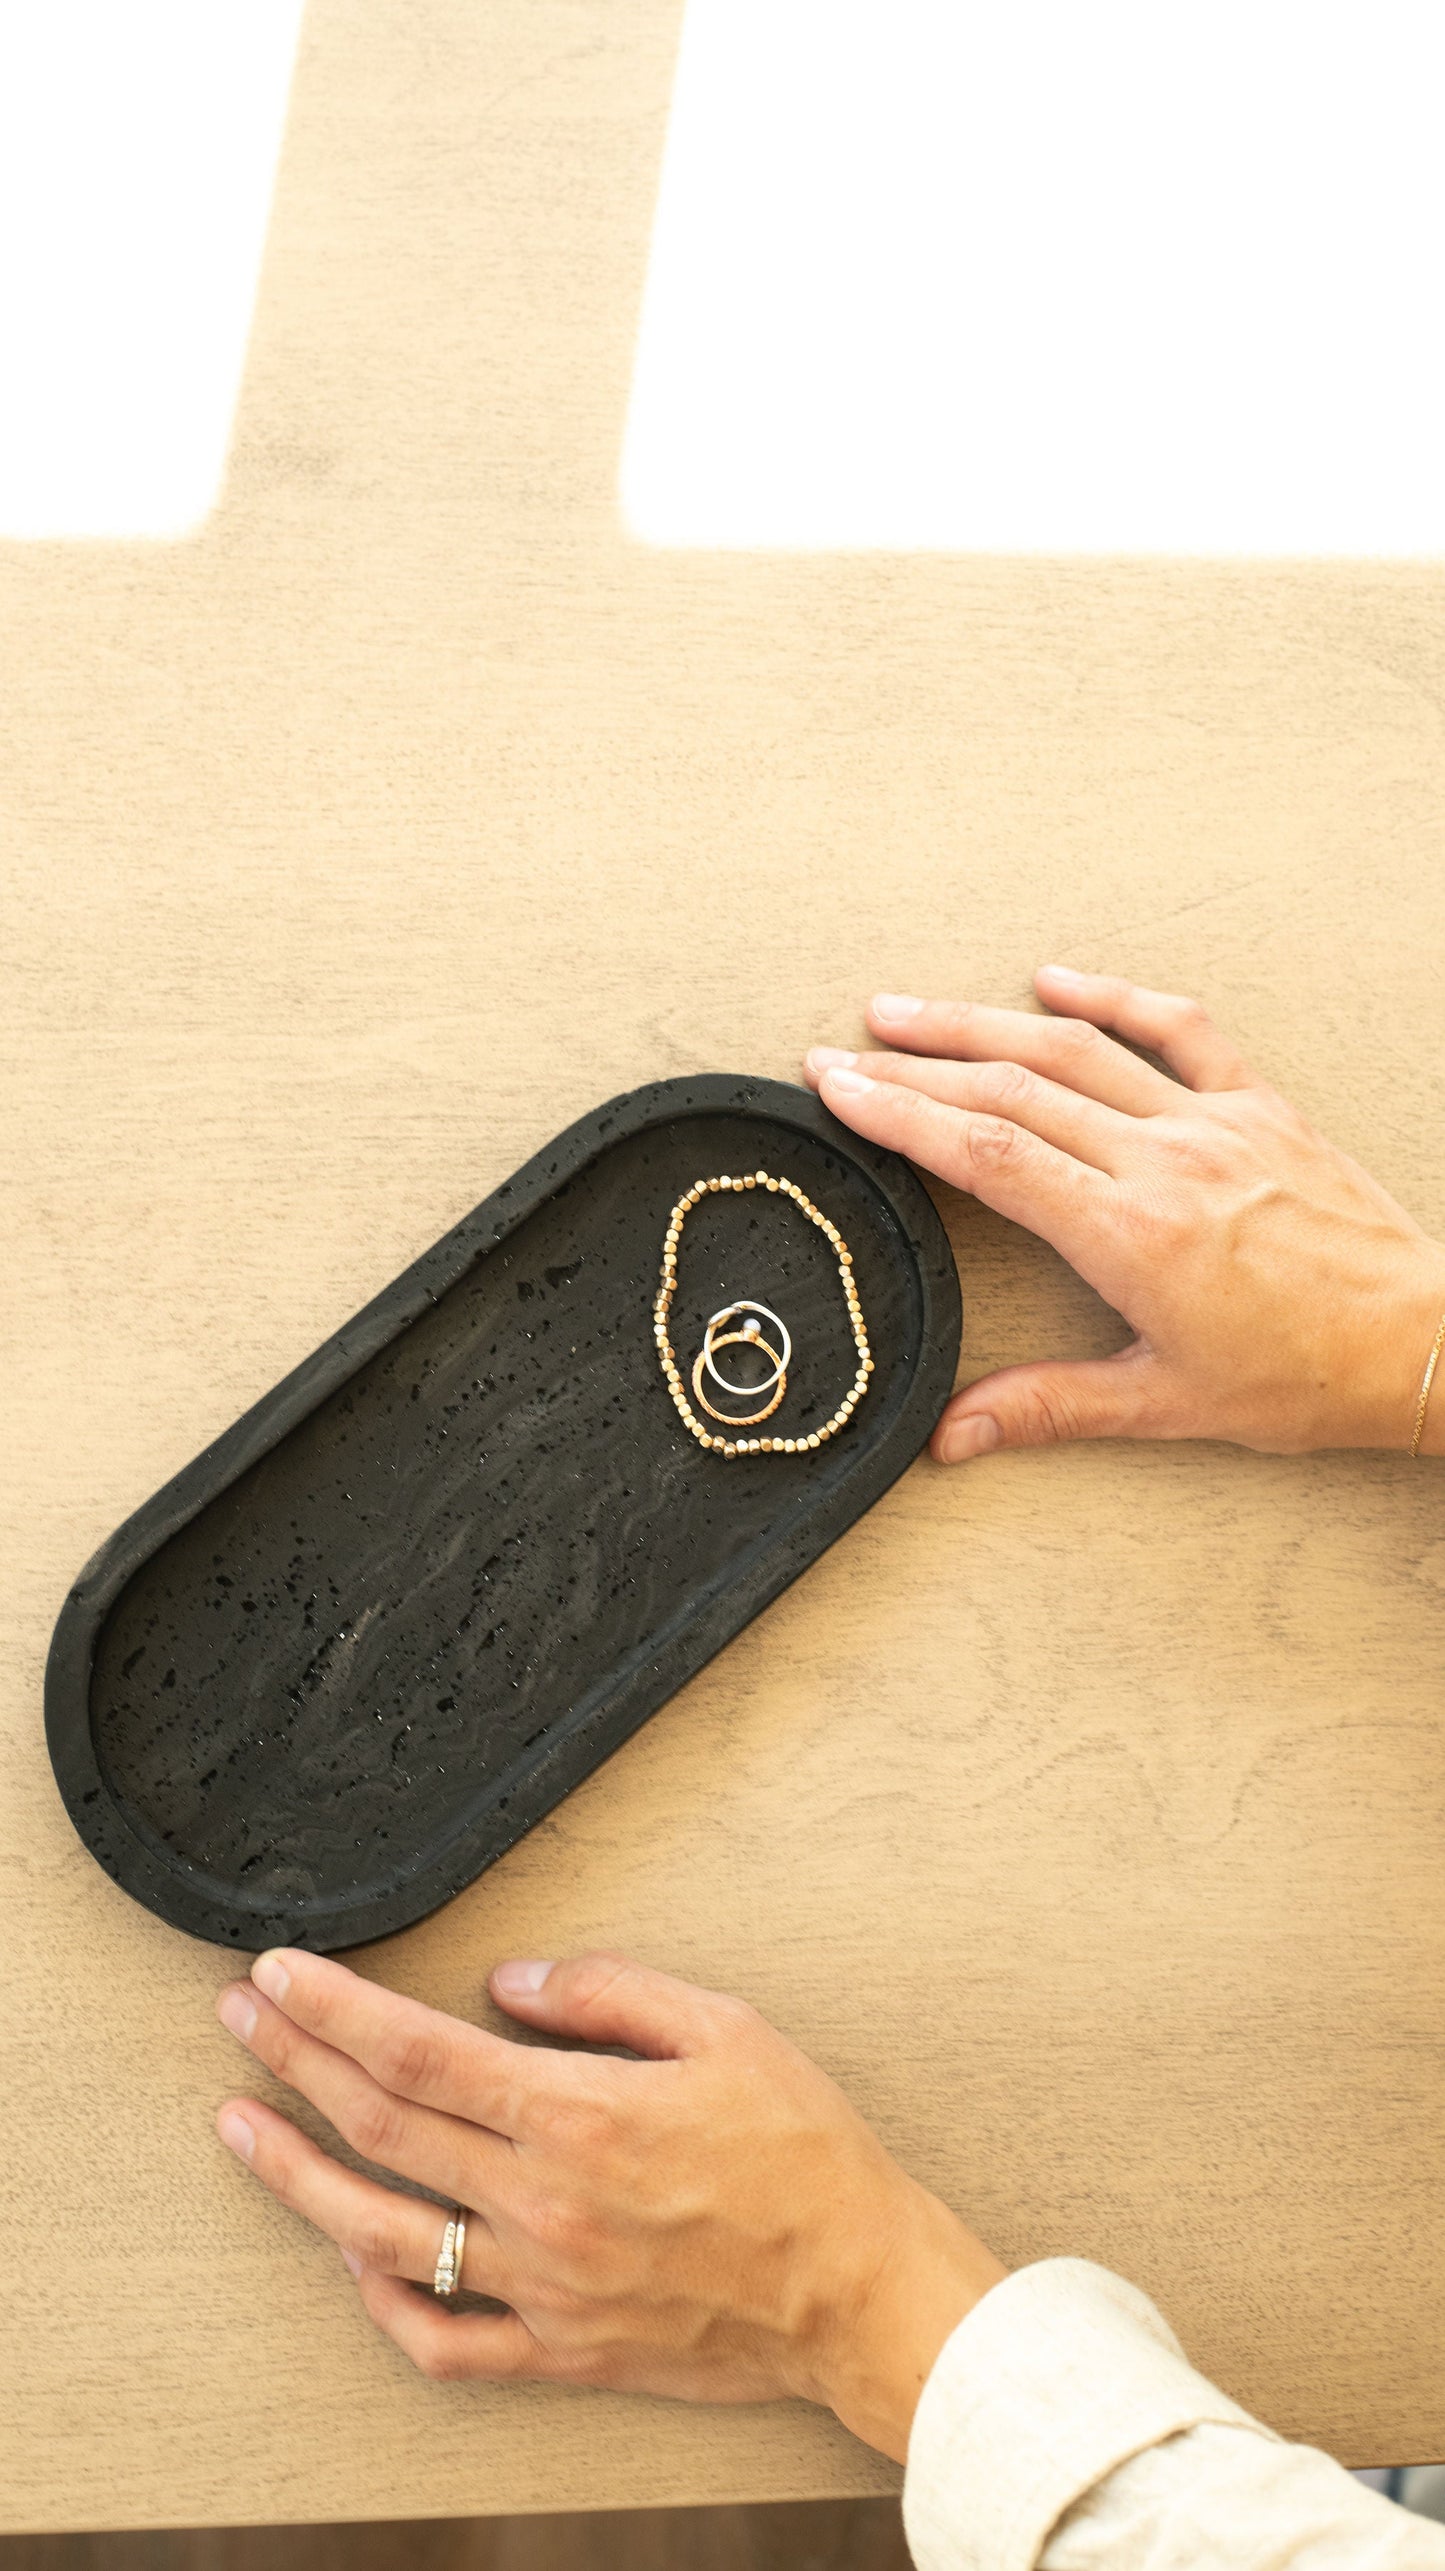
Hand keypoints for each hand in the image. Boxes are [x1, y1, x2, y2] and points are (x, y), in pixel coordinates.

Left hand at [215, 1949, 1003, 2460]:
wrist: (860, 2289)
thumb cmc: (805, 2153)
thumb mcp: (724, 2026)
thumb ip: (607, 1992)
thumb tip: (510, 1983)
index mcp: (579, 2114)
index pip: (417, 2052)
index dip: (334, 2009)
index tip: (281, 1972)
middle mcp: (544, 2204)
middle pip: (381, 2126)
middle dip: (293, 2062)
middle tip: (240, 2016)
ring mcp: (544, 2287)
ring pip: (382, 2235)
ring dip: (295, 2176)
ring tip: (240, 2128)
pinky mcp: (561, 2351)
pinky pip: (445, 2342)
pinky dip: (383, 2302)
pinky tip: (351, 2257)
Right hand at [805, 967, 1444, 1462]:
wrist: (1425, 1342)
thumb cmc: (1306, 1379)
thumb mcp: (1165, 1404)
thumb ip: (1048, 1407)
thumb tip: (951, 1437)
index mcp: (1133, 1234)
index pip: (989, 1153)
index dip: (901, 1113)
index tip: (838, 1088)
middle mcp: (1166, 1161)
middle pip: (1014, 1088)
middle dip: (916, 1063)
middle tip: (840, 1050)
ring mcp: (1215, 1123)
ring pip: (1078, 1049)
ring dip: (983, 1022)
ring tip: (907, 1009)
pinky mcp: (1260, 1106)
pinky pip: (1178, 1030)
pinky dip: (1112, 997)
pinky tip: (1057, 980)